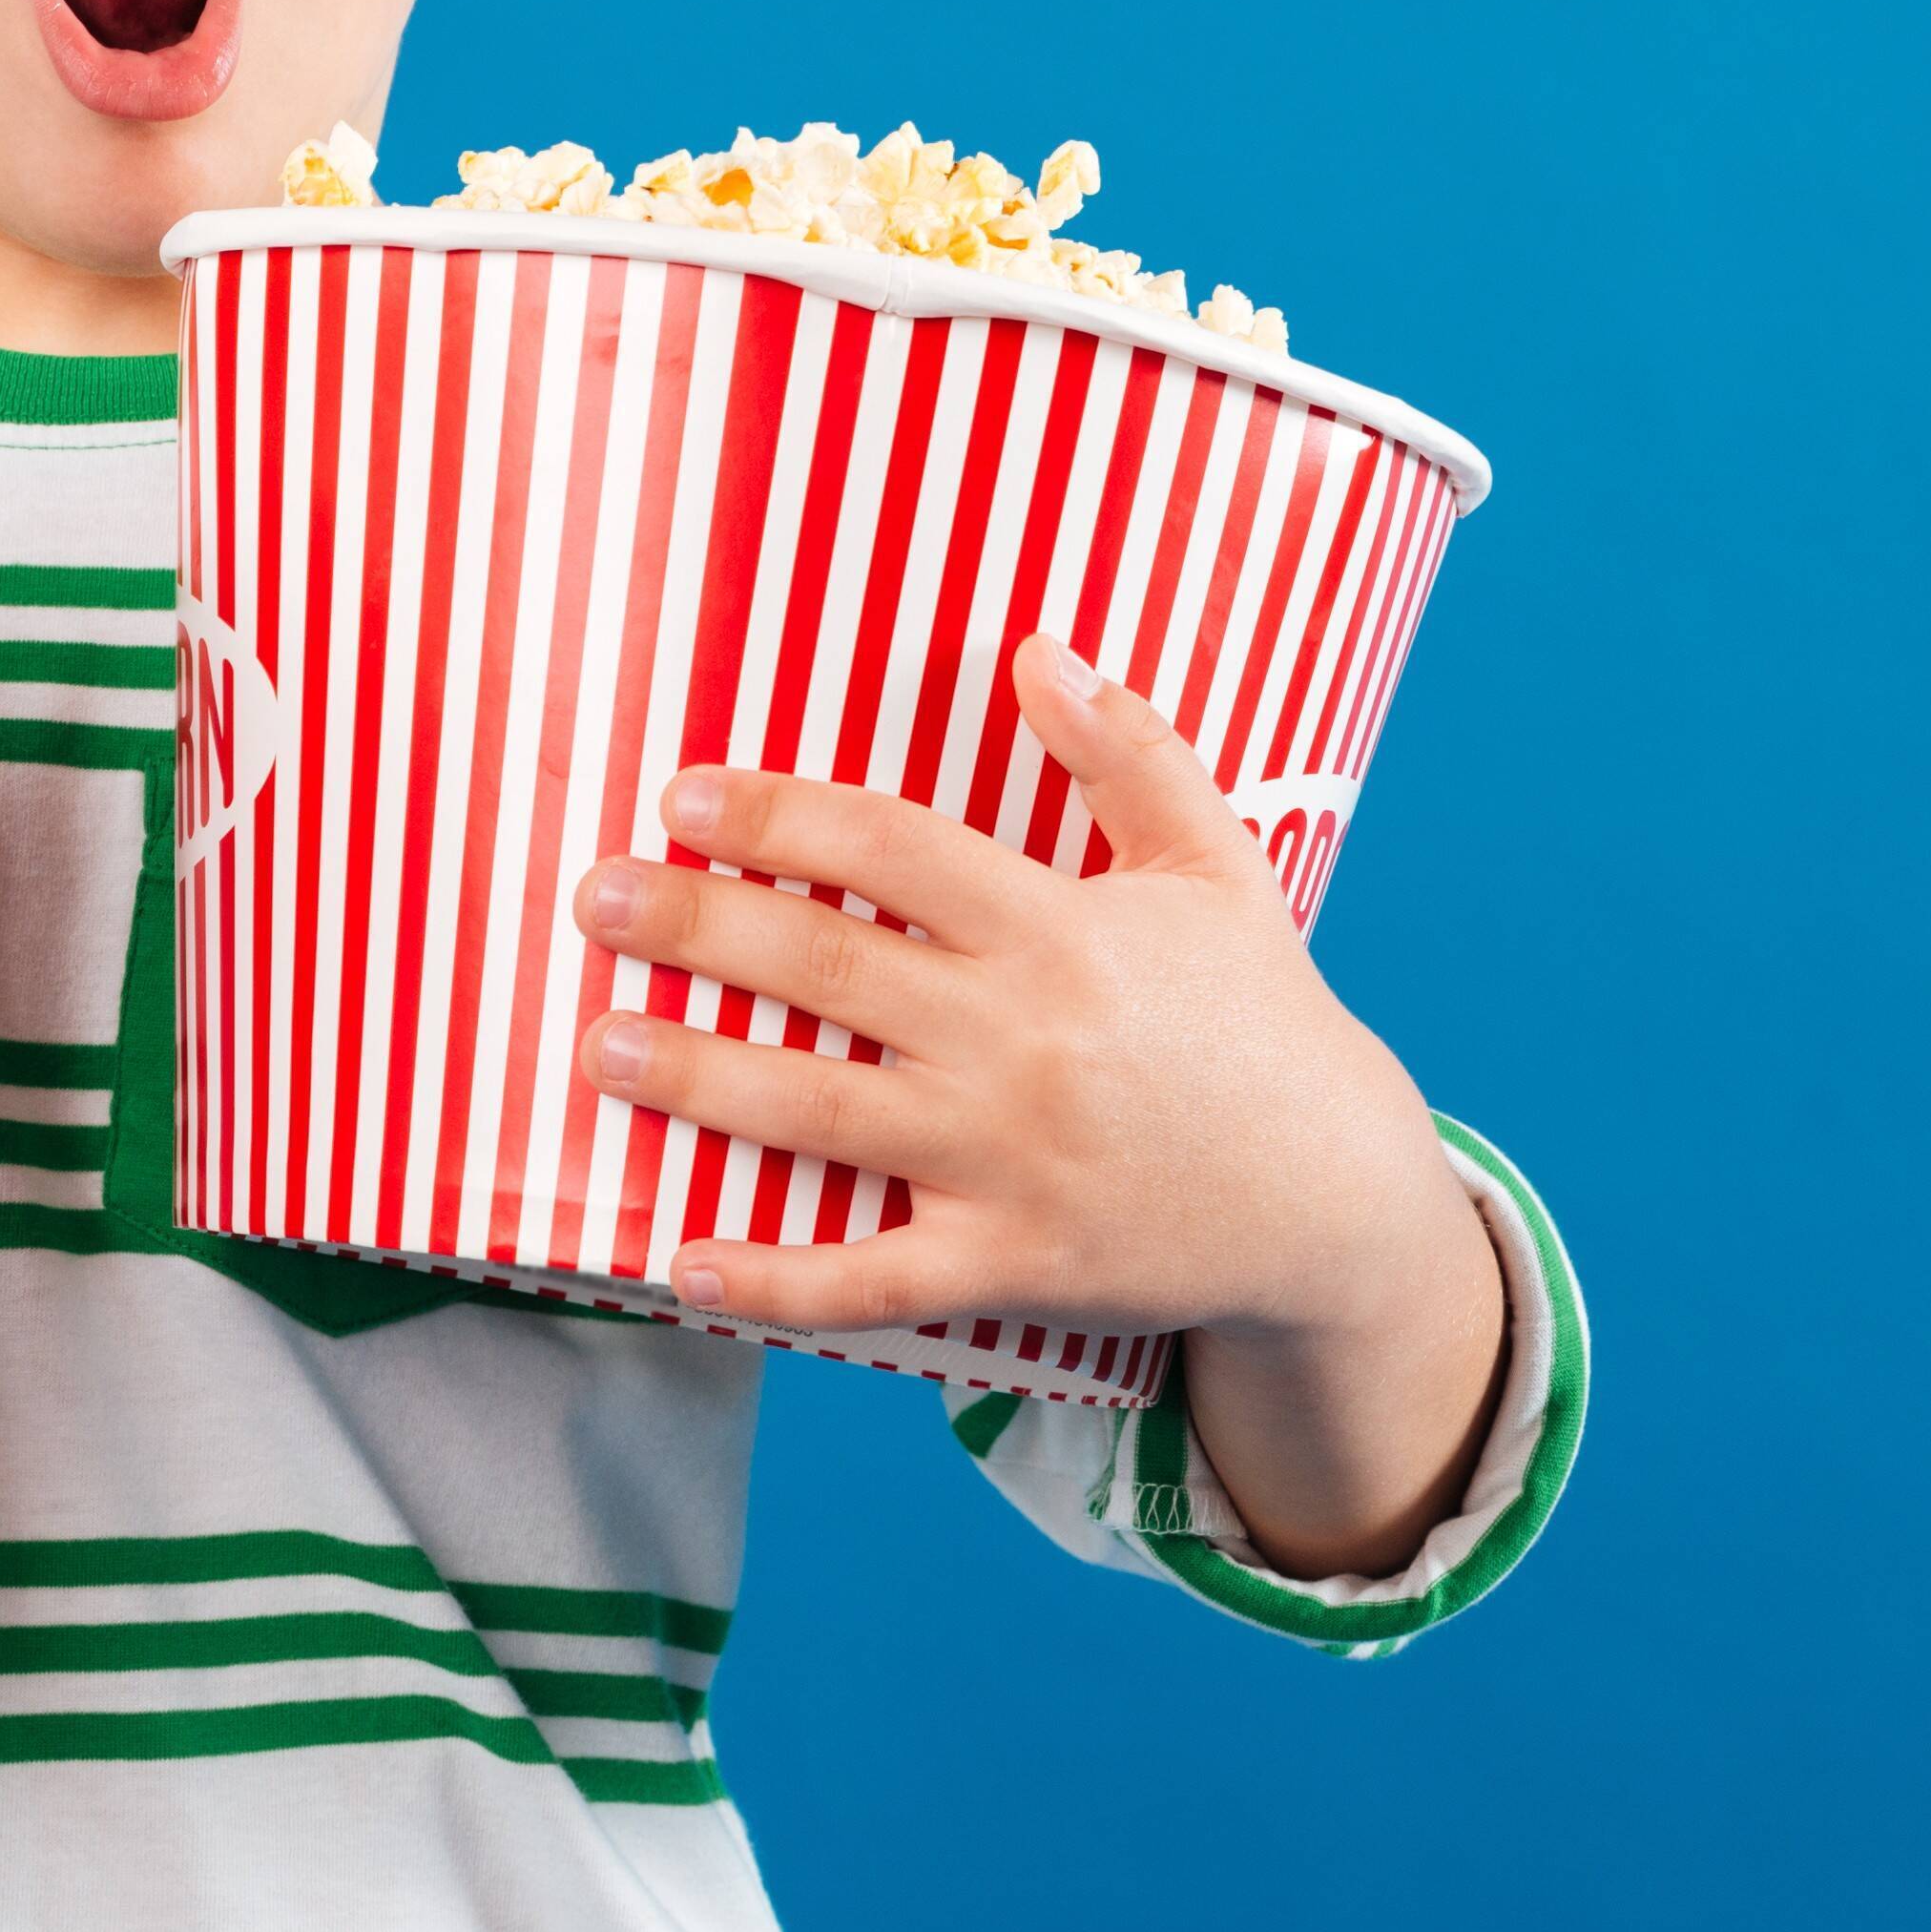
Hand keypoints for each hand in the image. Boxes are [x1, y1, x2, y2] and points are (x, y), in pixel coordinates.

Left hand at [569, 633, 1505, 1574]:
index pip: (896, 850)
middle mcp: (1025, 1041)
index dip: (785, 817)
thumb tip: (1041, 651)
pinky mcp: (1011, 1264)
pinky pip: (874, 1278)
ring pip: (829, 1114)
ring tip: (600, 1045)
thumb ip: (1131, 755)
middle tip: (593, 899)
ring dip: (703, 1080)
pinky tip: (681, 1261)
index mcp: (1063, 932)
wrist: (1337, 1200)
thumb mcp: (1215, 870)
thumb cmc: (1258, 1021)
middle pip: (834, 967)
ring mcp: (1013, 1160)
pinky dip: (778, 1280)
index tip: (685, 798)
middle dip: (701, 927)